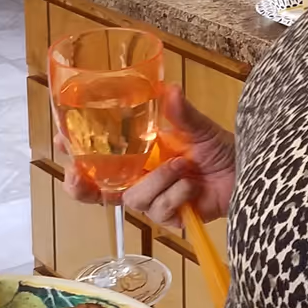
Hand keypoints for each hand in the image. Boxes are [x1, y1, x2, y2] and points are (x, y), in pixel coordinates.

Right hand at [56, 84, 236, 227]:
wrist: (247, 175)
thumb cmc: (220, 149)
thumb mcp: (198, 126)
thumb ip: (181, 112)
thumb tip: (169, 89)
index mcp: (139, 154)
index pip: (99, 157)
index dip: (75, 152)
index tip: (60, 139)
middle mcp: (141, 178)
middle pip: (97, 191)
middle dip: (82, 186)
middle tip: (77, 174)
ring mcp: (154, 200)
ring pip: (134, 197)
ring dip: (158, 180)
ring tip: (182, 166)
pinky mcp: (170, 218)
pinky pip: (159, 211)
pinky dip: (177, 195)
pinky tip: (193, 187)